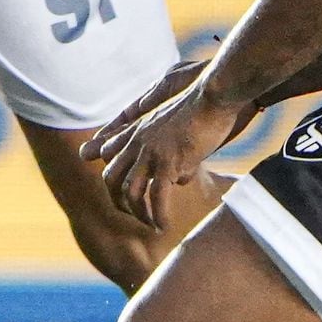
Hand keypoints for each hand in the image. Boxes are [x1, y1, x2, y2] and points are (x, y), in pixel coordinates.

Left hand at [86, 76, 244, 232]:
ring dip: (140, 214)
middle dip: (120, 203)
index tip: (125, 196)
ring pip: (130, 192)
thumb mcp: (179, 131)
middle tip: (137, 216)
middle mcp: (137, 141)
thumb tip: (179, 180)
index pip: (107, 154)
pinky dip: (158, 215)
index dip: (113, 178)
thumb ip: (173, 154)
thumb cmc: (203, 110)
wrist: (214, 96)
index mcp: (137, 130)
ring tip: (153, 226)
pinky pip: (155, 196)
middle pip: (111, 178)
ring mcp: (150, 151)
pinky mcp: (168, 161)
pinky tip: (165, 225)